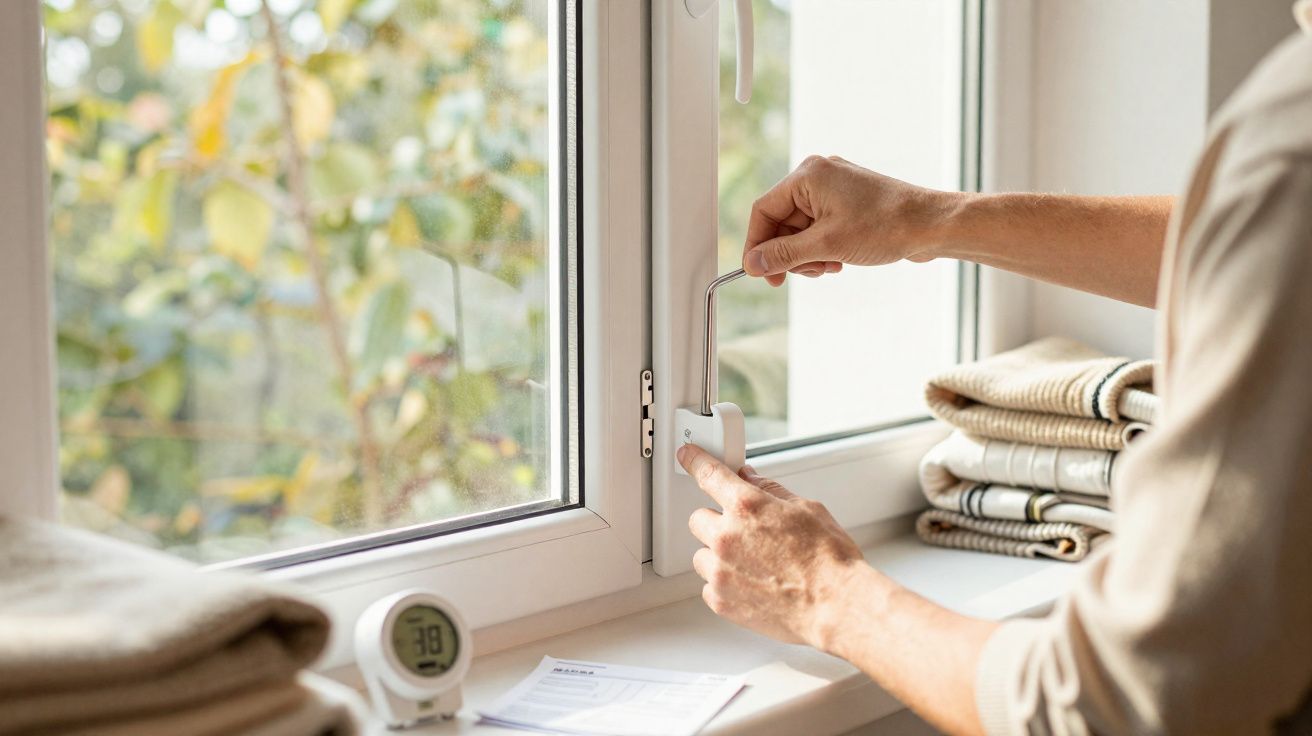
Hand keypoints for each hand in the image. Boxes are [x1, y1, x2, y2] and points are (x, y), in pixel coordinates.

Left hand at [677, 444, 866, 647]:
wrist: (836, 605)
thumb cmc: (828, 559)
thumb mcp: (806, 509)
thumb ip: (770, 491)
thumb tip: (750, 479)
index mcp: (747, 506)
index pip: (709, 473)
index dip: (695, 460)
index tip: (688, 456)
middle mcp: (727, 536)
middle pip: (698, 518)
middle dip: (717, 521)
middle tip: (745, 532)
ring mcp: (721, 571)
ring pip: (701, 554)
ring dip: (718, 555)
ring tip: (753, 564)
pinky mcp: (721, 601)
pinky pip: (709, 585)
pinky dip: (724, 584)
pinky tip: (752, 584)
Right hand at [742, 155, 963, 285]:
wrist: (932, 225)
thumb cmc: (886, 226)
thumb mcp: (827, 245)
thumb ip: (785, 254)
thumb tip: (754, 263)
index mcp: (808, 176)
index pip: (763, 210)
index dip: (757, 244)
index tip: (759, 272)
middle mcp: (818, 177)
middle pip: (781, 222)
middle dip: (789, 253)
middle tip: (802, 274)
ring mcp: (835, 190)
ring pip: (800, 229)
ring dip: (807, 255)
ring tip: (828, 267)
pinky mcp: (848, 204)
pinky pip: (820, 228)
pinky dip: (822, 248)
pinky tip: (838, 261)